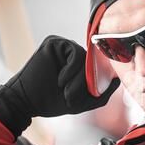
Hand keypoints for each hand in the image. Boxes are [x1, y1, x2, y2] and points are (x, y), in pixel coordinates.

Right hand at [0, 35, 119, 136]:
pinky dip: (72, 69)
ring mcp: (65, 46)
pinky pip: (75, 52)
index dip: (103, 78)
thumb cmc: (54, 102)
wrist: (27, 102)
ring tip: (65, 91)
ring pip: (86, 58)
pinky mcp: (55, 42)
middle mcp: (75, 53)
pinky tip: (60, 80)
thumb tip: (117, 80)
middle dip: (88, 83)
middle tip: (72, 97)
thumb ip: (101, 93)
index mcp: (82, 65)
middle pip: (95, 63)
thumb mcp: (84, 102)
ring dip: (79, 79)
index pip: (101, 66)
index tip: (97, 91)